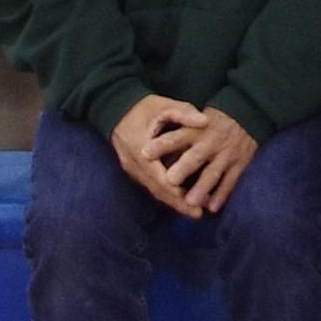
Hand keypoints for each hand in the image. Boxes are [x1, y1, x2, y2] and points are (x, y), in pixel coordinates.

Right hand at [111, 94, 212, 218]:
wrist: (114, 107)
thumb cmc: (142, 107)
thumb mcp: (164, 105)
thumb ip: (184, 113)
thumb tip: (206, 121)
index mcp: (142, 150)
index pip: (161, 179)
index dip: (179, 194)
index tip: (196, 205)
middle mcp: (134, 164)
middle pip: (157, 190)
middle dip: (177, 203)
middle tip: (197, 214)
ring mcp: (131, 168)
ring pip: (152, 189)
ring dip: (171, 200)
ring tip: (192, 210)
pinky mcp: (132, 168)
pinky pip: (149, 184)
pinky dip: (164, 192)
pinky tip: (178, 197)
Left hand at [148, 106, 258, 213]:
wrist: (247, 113)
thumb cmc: (209, 123)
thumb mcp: (192, 122)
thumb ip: (175, 142)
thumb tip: (153, 161)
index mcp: (195, 131)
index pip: (176, 137)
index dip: (161, 145)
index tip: (145, 153)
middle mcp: (210, 142)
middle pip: (196, 156)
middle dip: (184, 167)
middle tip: (169, 180)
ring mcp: (226, 154)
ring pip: (213, 172)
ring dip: (202, 187)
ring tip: (190, 201)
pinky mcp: (240, 164)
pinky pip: (231, 181)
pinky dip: (222, 194)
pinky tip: (212, 208)